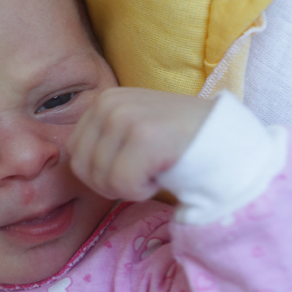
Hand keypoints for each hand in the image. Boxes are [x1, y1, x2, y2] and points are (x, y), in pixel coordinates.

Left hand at [67, 88, 213, 201]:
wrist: (226, 142)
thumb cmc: (176, 144)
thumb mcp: (130, 130)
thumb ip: (100, 140)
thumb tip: (65, 163)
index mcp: (103, 100)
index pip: (74, 153)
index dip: (100, 173)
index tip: (132, 165)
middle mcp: (109, 103)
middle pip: (82, 168)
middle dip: (111, 183)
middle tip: (144, 171)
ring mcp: (125, 117)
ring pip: (101, 179)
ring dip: (130, 187)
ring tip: (156, 168)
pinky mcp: (144, 136)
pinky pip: (123, 185)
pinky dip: (143, 191)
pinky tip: (164, 173)